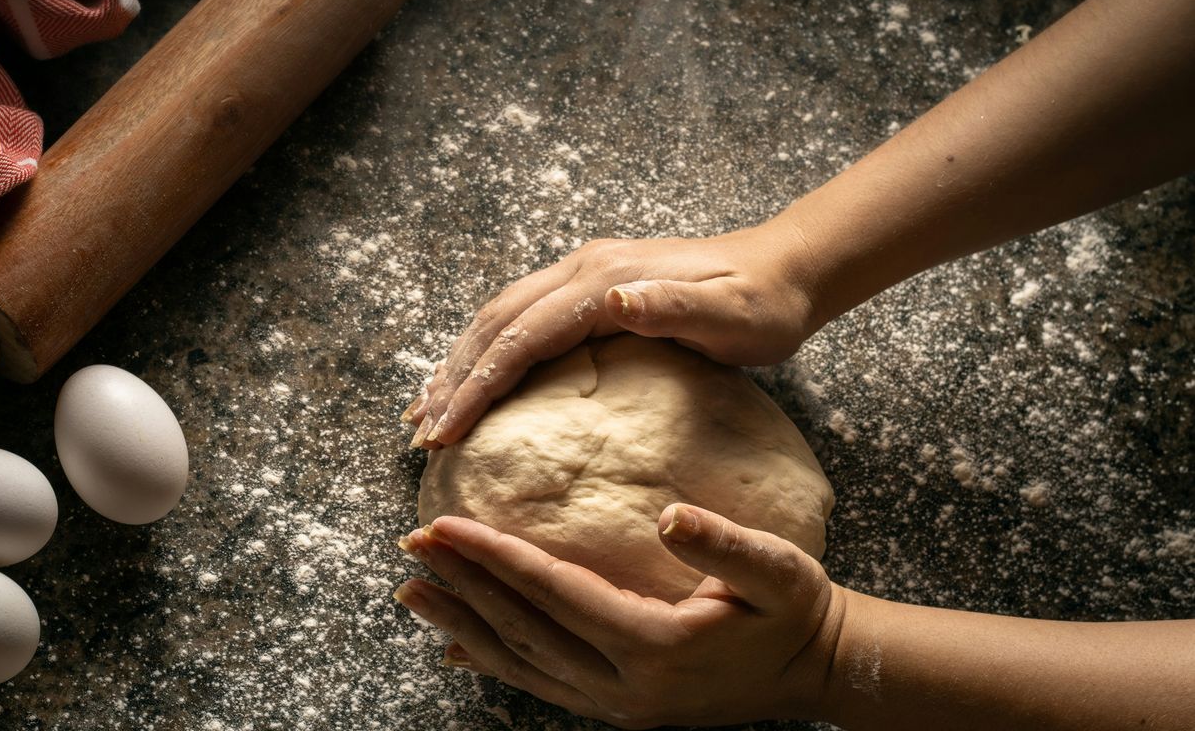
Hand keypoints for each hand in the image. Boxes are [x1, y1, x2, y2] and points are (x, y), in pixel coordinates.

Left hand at [394, 505, 844, 728]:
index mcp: (654, 645)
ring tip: (411, 593)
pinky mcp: (617, 708)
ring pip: (521, 662)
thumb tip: (669, 516)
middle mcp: (624, 686)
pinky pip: (542, 684)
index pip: (552, 593)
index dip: (493, 557)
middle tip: (410, 545)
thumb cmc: (794, 611)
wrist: (814, 671)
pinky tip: (458, 647)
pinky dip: (495, 663)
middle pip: (523, 629)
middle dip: (462, 586)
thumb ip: (724, 545)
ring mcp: (616, 704)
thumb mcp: (777, 571)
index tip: (444, 525)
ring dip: (462, 625)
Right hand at [401, 223, 820, 448]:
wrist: (785, 268)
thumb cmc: (761, 305)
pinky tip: (472, 376)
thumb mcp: (730, 312)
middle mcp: (581, 270)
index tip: (443, 433)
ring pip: (498, 319)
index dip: (476, 387)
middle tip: (418, 435)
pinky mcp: (590, 286)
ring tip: (423, 411)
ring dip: (457, 364)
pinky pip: (519, 319)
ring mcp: (582, 274)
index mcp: (602, 282)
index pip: (520, 340)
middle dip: (451, 381)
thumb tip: (612, 300)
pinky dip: (484, 350)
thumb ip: (672, 305)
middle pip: (494, 326)